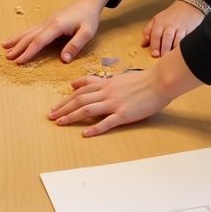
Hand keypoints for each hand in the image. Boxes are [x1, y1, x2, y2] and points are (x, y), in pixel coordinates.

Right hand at [1, 0, 110, 63]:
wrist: (88, 2)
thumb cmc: (88, 17)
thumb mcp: (87, 32)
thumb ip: (75, 45)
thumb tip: (64, 60)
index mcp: (57, 26)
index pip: (39, 41)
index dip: (28, 52)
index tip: (19, 61)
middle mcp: (48, 23)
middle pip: (30, 36)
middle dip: (18, 47)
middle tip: (7, 57)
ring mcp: (47, 21)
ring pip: (28, 31)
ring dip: (16, 39)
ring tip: (4, 46)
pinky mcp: (48, 22)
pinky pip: (32, 29)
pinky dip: (22, 35)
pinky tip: (17, 38)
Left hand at [49, 53, 198, 136]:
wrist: (159, 81)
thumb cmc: (142, 80)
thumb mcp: (118, 78)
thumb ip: (100, 81)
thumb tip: (81, 83)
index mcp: (106, 83)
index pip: (81, 90)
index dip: (67, 99)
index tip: (56, 106)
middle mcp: (107, 92)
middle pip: (80, 100)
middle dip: (63, 108)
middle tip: (51, 116)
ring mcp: (115, 103)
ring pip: (88, 109)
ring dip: (72, 116)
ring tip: (60, 123)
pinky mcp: (124, 114)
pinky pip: (106, 122)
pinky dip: (94, 128)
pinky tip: (85, 133)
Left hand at [141, 0, 204, 57]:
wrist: (188, 7)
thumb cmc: (170, 15)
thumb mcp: (156, 19)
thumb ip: (148, 31)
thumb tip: (142, 44)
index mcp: (159, 22)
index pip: (155, 35)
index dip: (154, 45)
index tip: (153, 54)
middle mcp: (169, 25)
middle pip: (165, 38)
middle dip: (163, 48)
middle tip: (161, 57)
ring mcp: (179, 28)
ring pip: (175, 39)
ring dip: (171, 49)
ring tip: (169, 57)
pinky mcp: (188, 31)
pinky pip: (184, 40)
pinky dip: (181, 46)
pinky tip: (178, 52)